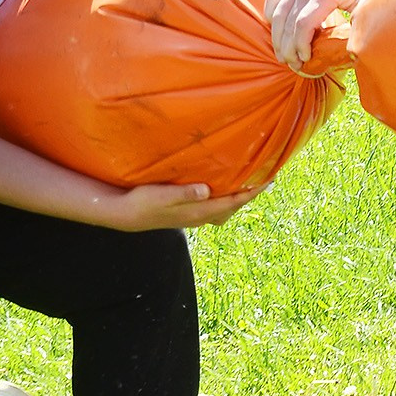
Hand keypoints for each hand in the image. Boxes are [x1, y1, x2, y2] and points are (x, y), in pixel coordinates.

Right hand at [109, 182, 264, 231]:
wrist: (127, 215)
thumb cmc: (143, 202)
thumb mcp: (162, 195)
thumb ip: (184, 193)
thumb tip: (206, 190)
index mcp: (198, 211)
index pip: (232, 202)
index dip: (251, 192)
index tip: (268, 180)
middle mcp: (201, 217)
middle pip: (234, 205)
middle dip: (251, 193)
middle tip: (269, 178)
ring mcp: (195, 217)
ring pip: (226, 208)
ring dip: (239, 196)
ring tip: (252, 182)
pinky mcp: (189, 213)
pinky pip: (216, 207)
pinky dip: (227, 198)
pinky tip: (226, 188)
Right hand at [264, 0, 380, 70]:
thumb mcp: (368, 10)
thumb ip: (359, 28)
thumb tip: (351, 54)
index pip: (303, 25)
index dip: (300, 46)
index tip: (306, 61)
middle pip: (287, 22)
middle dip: (287, 48)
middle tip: (294, 66)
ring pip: (277, 13)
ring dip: (277, 37)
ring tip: (284, 55)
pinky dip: (273, 16)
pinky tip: (280, 32)